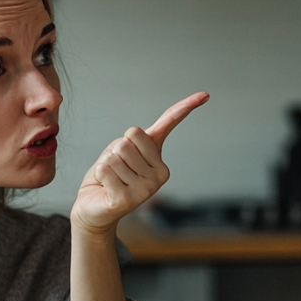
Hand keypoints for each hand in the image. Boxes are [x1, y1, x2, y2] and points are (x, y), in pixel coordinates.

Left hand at [70, 92, 208, 234]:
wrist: (94, 207)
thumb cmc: (110, 175)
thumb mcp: (123, 151)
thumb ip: (135, 138)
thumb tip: (138, 132)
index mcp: (160, 161)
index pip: (169, 124)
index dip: (186, 106)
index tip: (205, 93)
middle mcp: (159, 175)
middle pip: (129, 138)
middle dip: (114, 150)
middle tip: (115, 168)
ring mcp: (146, 190)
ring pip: (115, 154)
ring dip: (106, 164)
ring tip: (111, 179)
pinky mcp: (128, 200)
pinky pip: (106, 169)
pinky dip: (99, 174)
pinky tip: (105, 186)